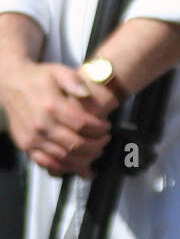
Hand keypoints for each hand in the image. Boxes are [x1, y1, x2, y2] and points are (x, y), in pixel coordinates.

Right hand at [0, 61, 112, 178]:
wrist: (13, 84)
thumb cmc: (39, 78)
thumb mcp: (58, 71)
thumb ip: (74, 81)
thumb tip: (87, 93)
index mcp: (52, 106)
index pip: (82, 123)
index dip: (98, 128)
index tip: (107, 127)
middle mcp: (41, 125)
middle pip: (74, 143)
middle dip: (95, 145)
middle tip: (105, 140)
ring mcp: (32, 138)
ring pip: (63, 157)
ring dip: (83, 158)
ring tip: (95, 152)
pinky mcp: (25, 145)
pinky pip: (46, 163)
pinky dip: (63, 167)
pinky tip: (75, 164)